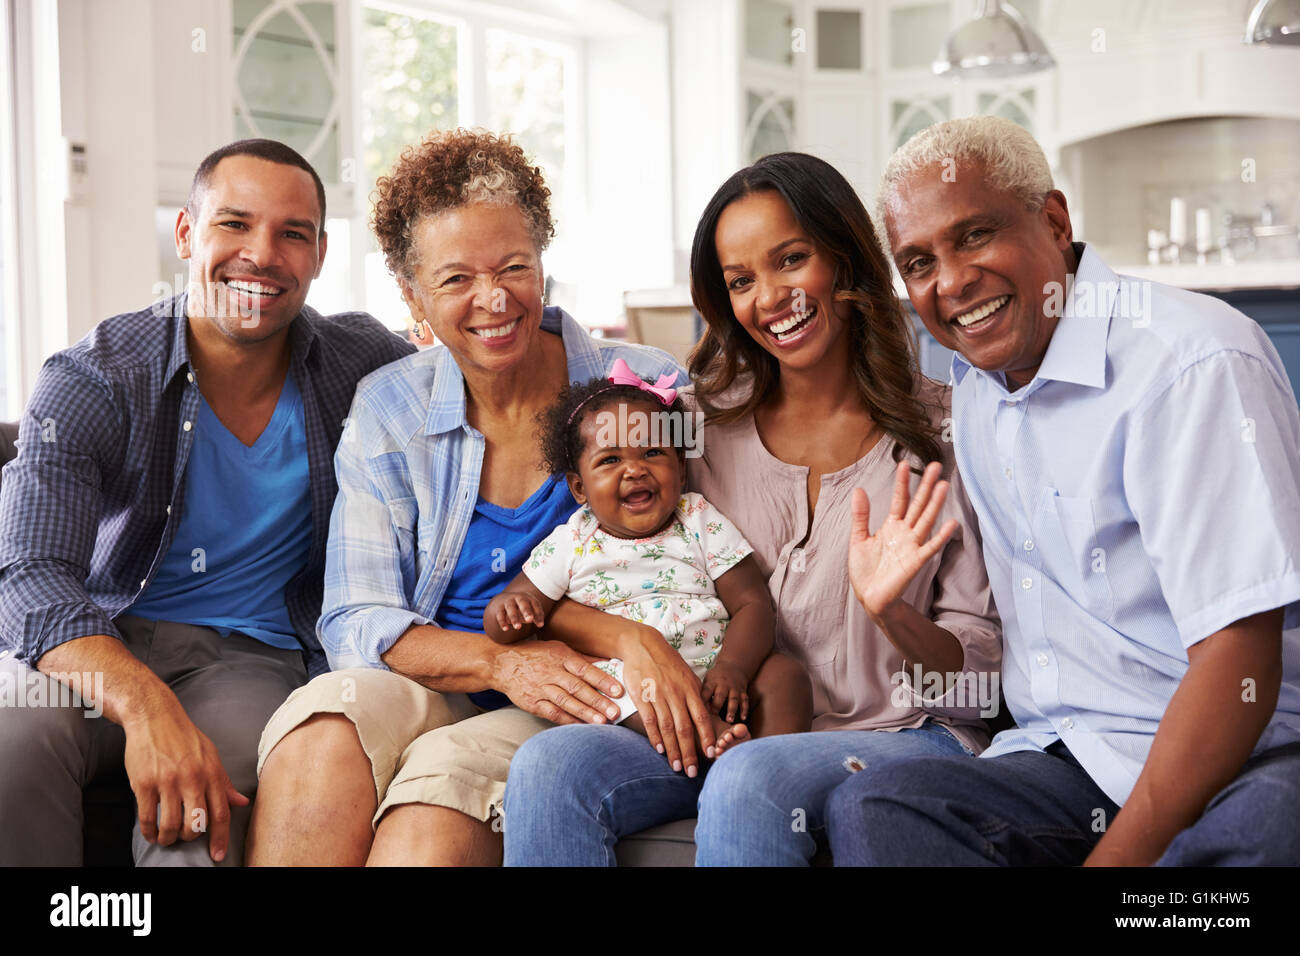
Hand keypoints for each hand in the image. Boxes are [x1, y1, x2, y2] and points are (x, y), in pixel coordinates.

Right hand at [122, 691, 248, 862]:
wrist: (154, 716)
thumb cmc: (184, 737)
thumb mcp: (211, 755)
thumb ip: (224, 781)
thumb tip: (241, 802)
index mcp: (212, 772)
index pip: (221, 813)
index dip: (220, 838)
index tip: (217, 856)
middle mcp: (192, 778)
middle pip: (196, 824)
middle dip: (190, 837)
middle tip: (184, 837)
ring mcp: (167, 781)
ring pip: (171, 825)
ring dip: (168, 838)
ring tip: (166, 837)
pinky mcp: (144, 783)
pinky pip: (147, 818)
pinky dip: (149, 832)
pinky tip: (151, 833)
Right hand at [490, 639, 623, 725]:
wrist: (502, 663)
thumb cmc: (535, 654)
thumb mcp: (558, 648)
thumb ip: (581, 658)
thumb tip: (607, 663)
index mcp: (560, 656)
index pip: (584, 669)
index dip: (602, 680)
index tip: (618, 691)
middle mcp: (551, 672)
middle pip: (577, 688)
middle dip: (597, 701)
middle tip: (614, 712)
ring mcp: (540, 688)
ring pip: (565, 702)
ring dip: (585, 713)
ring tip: (601, 722)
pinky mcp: (532, 702)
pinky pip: (552, 713)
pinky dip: (567, 720)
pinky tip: (580, 726)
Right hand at [494, 593, 544, 633]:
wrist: (502, 600)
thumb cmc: (521, 608)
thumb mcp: (530, 610)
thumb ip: (536, 616)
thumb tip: (540, 625)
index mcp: (528, 597)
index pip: (535, 605)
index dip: (538, 615)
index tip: (540, 625)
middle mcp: (518, 597)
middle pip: (523, 603)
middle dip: (526, 611)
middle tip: (530, 620)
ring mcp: (508, 601)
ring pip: (511, 608)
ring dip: (514, 618)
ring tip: (518, 627)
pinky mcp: (499, 608)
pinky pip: (500, 614)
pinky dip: (502, 622)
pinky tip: (506, 629)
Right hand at [619, 625, 717, 775]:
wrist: (643, 644)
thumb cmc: (667, 662)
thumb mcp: (686, 675)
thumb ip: (694, 695)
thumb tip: (703, 716)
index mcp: (690, 688)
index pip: (701, 717)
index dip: (706, 737)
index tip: (711, 753)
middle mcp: (676, 693)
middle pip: (685, 728)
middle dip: (690, 752)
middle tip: (692, 772)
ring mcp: (658, 695)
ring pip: (668, 727)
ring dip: (673, 750)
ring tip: (677, 767)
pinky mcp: (642, 696)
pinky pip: (650, 720)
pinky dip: (655, 736)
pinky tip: (659, 749)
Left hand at [701, 660, 749, 722]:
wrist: (733, 666)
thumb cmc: (716, 677)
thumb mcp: (707, 680)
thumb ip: (702, 692)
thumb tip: (691, 708)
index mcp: (712, 682)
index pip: (706, 691)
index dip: (703, 701)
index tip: (700, 712)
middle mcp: (724, 685)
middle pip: (720, 696)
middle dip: (716, 707)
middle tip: (713, 718)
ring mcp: (734, 688)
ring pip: (733, 699)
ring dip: (731, 710)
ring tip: (729, 720)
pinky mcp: (743, 692)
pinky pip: (745, 701)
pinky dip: (744, 710)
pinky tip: (743, 718)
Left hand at [849, 460, 957, 621]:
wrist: (869, 597)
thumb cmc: (866, 570)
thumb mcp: (858, 539)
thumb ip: (861, 516)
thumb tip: (859, 490)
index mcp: (891, 526)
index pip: (900, 499)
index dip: (902, 483)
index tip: (904, 464)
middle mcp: (905, 533)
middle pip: (918, 505)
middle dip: (926, 486)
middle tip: (936, 466)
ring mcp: (912, 546)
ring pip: (926, 521)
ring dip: (935, 504)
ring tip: (944, 486)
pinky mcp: (915, 562)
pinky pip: (930, 547)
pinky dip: (941, 537)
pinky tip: (952, 523)